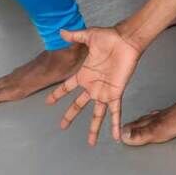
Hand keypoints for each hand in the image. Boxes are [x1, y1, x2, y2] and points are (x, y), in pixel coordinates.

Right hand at [44, 26, 142, 146]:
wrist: (126, 40)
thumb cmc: (109, 37)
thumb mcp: (89, 36)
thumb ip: (75, 36)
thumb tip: (61, 31)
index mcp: (84, 75)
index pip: (67, 88)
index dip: (58, 94)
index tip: (49, 102)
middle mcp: (92, 86)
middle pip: (78, 105)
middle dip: (70, 116)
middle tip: (62, 126)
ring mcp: (104, 92)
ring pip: (97, 114)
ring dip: (94, 129)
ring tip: (91, 143)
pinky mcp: (116, 93)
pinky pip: (115, 112)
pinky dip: (115, 125)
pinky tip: (115, 137)